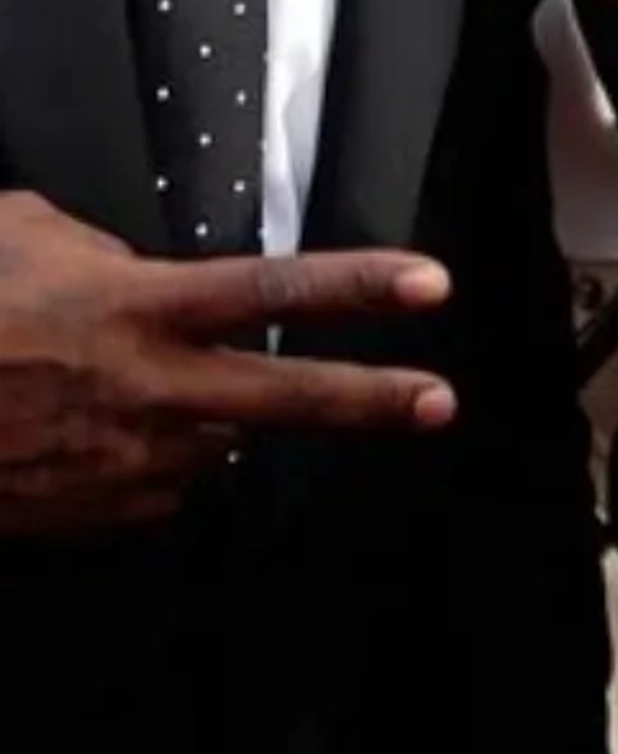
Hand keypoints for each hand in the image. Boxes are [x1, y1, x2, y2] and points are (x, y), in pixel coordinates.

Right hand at [0, 191, 455, 531]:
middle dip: (371, 400)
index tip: (431, 285)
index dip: (360, 288)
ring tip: (125, 381)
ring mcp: (125, 466)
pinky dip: (147, 455)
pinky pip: (154, 483)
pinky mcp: (96, 518)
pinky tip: (89, 427)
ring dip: (204, 415)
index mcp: (139, 309)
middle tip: (439, 402)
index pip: (277, 292)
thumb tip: (135, 269)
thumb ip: (102, 251)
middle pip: (287, 398)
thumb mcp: (26, 235)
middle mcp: (150, 393)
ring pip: (213, 441)